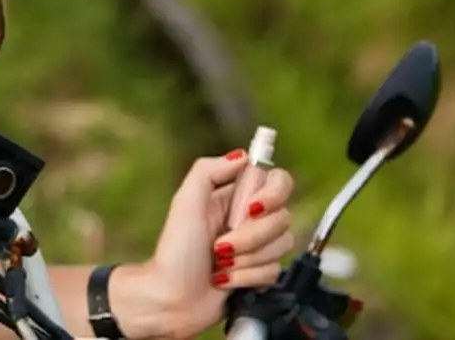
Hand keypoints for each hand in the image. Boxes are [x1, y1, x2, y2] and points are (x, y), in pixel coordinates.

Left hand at [140, 151, 295, 338]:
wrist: (172, 299)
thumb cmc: (175, 252)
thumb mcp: (185, 202)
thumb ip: (209, 171)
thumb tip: (243, 155)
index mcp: (232, 196)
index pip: (277, 181)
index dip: (270, 196)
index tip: (250, 209)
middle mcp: (247, 218)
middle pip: (282, 216)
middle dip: (251, 236)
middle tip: (221, 244)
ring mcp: (255, 246)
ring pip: (282, 245)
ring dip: (247, 259)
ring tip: (220, 263)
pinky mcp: (260, 273)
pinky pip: (275, 271)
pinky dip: (247, 278)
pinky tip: (225, 280)